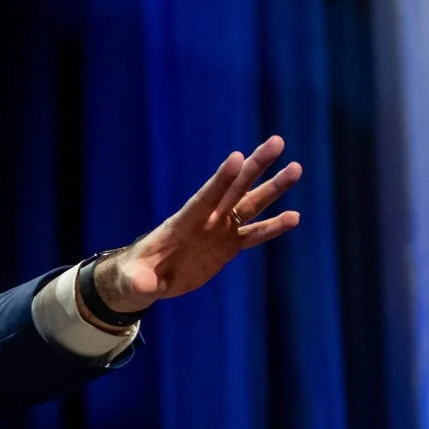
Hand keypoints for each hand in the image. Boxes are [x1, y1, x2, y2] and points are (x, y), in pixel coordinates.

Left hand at [95, 136, 303, 312]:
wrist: (144, 281)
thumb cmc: (133, 276)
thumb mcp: (132, 281)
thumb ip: (139, 281)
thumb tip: (144, 286)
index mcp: (181, 223)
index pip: (205, 198)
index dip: (220, 180)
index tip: (237, 157)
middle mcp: (205, 220)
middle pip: (234, 189)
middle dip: (255, 166)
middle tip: (277, 142)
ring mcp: (218, 231)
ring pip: (250, 205)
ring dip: (273, 189)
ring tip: (296, 168)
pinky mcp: (227, 246)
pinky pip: (254, 235)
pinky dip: (273, 227)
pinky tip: (294, 217)